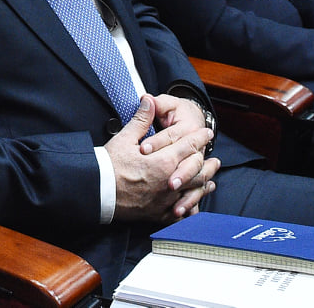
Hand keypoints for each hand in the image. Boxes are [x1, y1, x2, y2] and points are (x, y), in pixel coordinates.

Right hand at [105, 96, 217, 222]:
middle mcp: (170, 182)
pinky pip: (182, 211)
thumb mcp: (124, 139)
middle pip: (197, 170)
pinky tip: (194, 201)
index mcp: (163, 161)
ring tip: (211, 179)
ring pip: (193, 191)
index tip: (207, 133)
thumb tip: (149, 101)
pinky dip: (192, 204)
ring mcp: (166, 199)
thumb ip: (141, 120)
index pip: (189, 146)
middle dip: (207, 163)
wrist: (98, 193)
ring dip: (204, 183)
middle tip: (215, 159)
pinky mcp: (159, 213)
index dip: (200, 137)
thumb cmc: (109, 166)